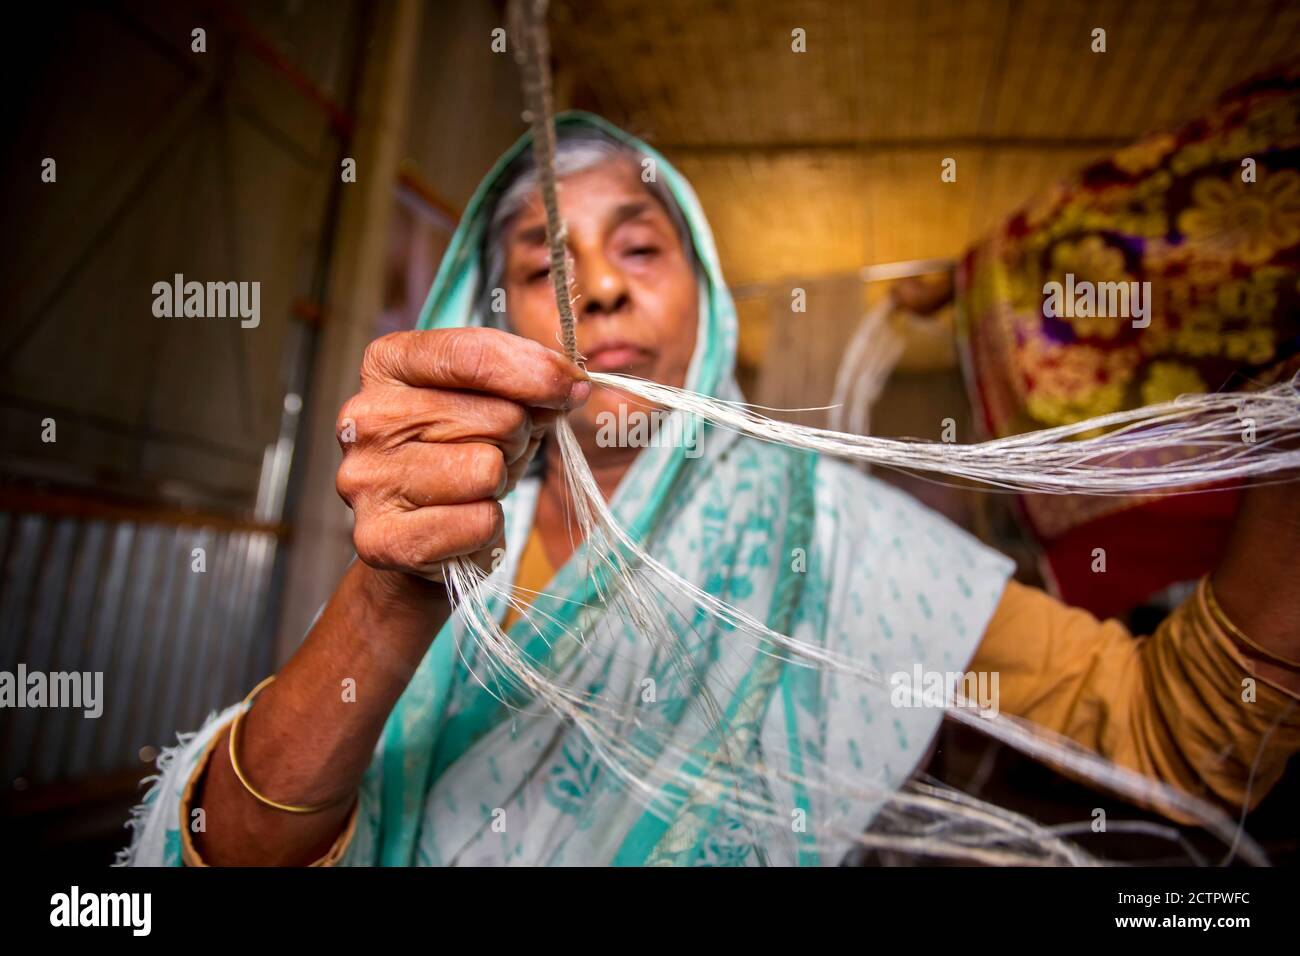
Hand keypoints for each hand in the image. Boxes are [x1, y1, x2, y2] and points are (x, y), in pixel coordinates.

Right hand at [335, 328, 588, 580]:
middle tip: (492, 453)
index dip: (536, 370)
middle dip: (515, 438)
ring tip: (471, 488)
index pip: (471, 353)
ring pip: (486, 469)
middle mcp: (364, 417)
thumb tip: (571, 385)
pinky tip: (459, 525)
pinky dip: (485, 526)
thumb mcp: (497, 405)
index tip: (573, 385)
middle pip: (495, 415)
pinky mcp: (380, 538)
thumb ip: (529, 385)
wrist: (421, 539)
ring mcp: (366, 478)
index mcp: (387, 365)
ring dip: (498, 483)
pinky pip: (478, 521)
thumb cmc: (459, 457)